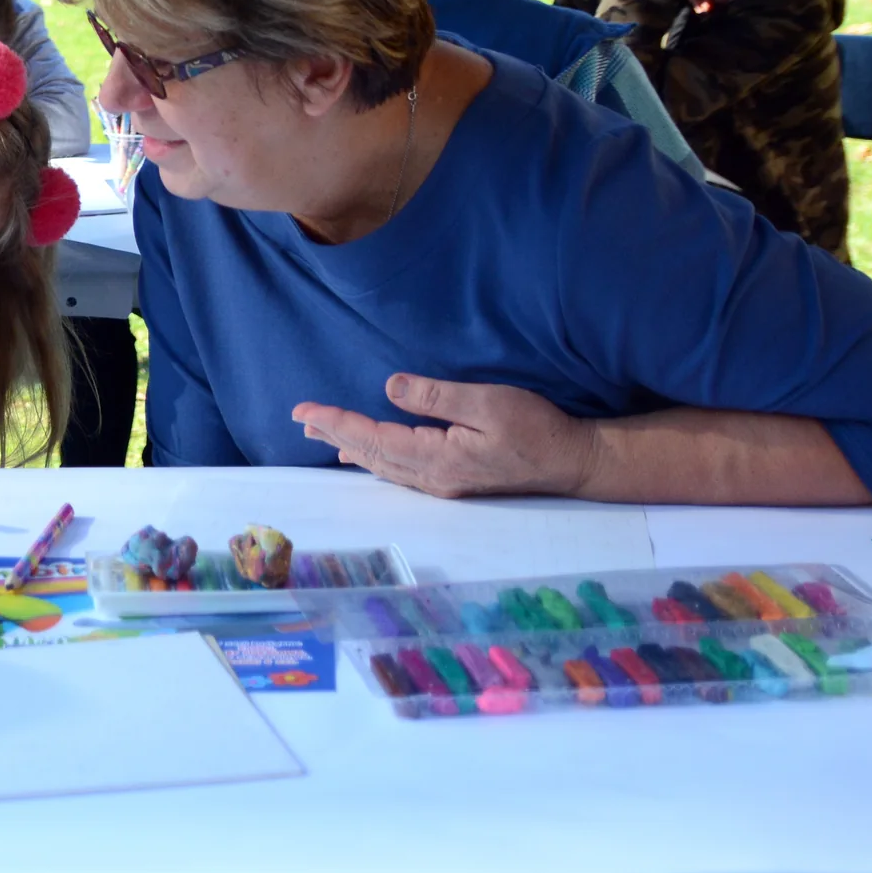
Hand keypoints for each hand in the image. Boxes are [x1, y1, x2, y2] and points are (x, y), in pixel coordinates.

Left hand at [290, 373, 599, 499]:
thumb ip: (435, 396)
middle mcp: (431, 478)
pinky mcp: (452, 482)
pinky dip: (373, 458)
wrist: (572, 462)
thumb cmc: (535, 427)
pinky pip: (398, 471)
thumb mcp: (486, 402)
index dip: (337, 422)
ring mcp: (442, 484)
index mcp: (435, 457)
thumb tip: (388, 388)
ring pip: (381, 465)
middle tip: (300, 419)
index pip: (372, 437)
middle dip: (334, 433)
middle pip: (370, 454)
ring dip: (350, 446)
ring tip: (321, 435)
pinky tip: (362, 457)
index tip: (305, 411)